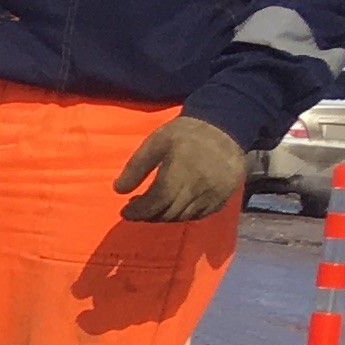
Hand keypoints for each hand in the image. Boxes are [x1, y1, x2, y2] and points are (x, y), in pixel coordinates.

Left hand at [113, 114, 248, 222]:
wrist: (226, 128)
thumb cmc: (186, 133)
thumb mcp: (156, 142)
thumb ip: (136, 167)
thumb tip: (118, 190)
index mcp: (181, 172)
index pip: (157, 203)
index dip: (138, 212)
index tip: (125, 212)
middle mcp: (199, 188)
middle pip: (169, 213)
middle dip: (149, 215)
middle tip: (138, 208)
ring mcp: (214, 195)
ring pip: (183, 217)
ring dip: (164, 216)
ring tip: (153, 206)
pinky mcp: (223, 198)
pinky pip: (199, 215)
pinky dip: (182, 214)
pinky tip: (174, 205)